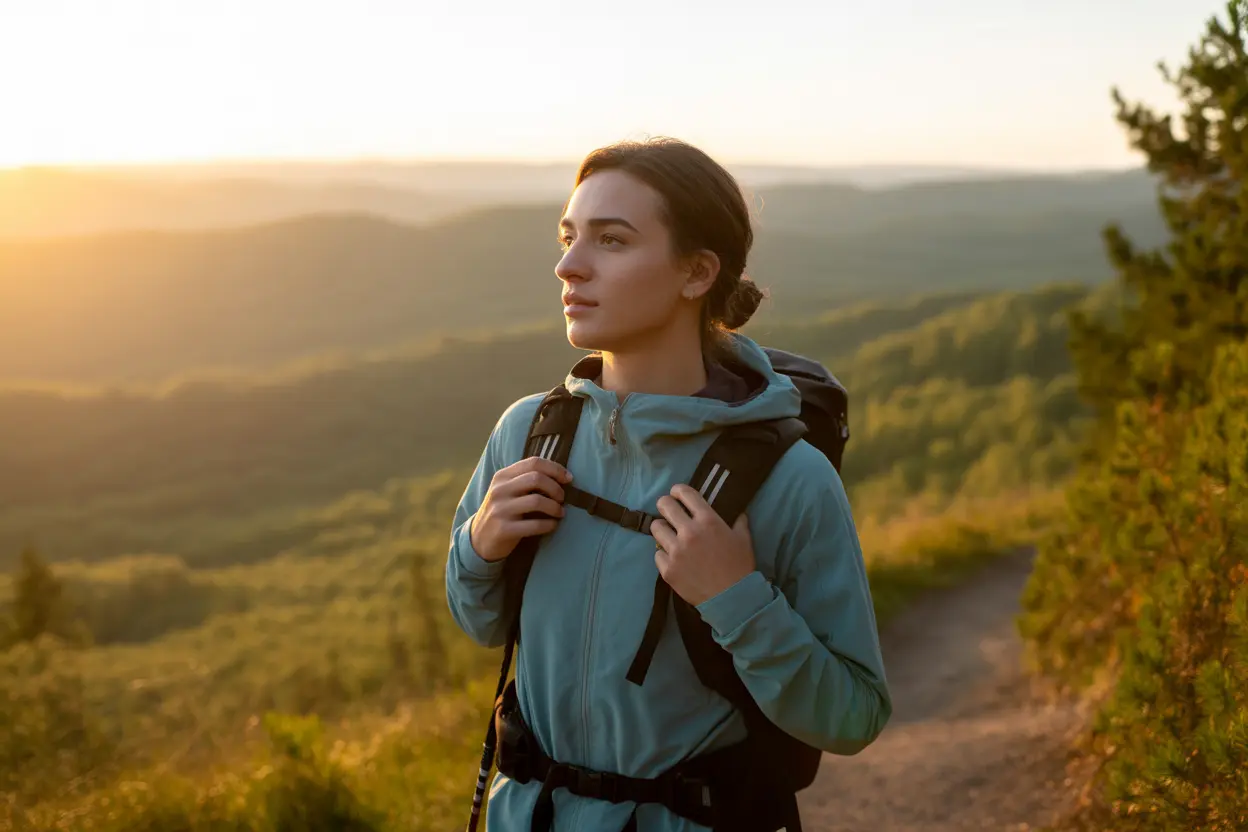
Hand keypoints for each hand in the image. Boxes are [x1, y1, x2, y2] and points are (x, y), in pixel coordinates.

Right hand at [470, 457, 572, 561]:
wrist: (479, 539)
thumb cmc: (502, 511)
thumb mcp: (507, 490)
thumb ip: (525, 479)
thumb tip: (561, 476)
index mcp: (502, 476)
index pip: (533, 462)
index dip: (555, 469)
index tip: (568, 478)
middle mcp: (499, 490)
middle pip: (536, 478)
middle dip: (556, 488)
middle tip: (562, 498)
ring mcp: (500, 509)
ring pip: (537, 501)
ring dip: (555, 507)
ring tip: (560, 512)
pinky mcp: (504, 529)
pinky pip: (534, 525)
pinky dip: (549, 524)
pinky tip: (553, 525)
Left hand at [651, 483, 755, 606]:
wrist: (733, 598)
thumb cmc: (740, 567)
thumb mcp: (744, 539)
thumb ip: (739, 522)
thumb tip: (738, 512)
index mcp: (707, 520)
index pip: (685, 493)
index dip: (678, 490)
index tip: (677, 493)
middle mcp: (688, 532)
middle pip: (664, 505)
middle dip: (665, 504)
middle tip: (668, 510)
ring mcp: (675, 551)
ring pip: (656, 528)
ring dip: (662, 529)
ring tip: (668, 535)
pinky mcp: (667, 569)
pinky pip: (657, 554)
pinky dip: (664, 555)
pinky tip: (673, 558)